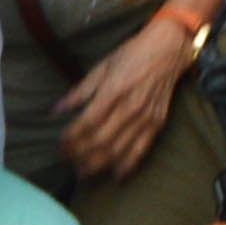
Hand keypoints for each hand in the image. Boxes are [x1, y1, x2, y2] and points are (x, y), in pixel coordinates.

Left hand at [54, 18, 193, 180]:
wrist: (170, 49)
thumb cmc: (132, 55)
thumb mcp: (101, 68)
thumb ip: (78, 93)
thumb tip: (55, 111)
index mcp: (113, 91)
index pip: (86, 123)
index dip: (71, 139)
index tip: (59, 146)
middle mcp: (130, 107)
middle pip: (101, 140)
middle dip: (81, 155)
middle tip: (67, 162)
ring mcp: (146, 116)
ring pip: (119, 148)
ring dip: (99, 164)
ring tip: (83, 174)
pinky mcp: (158, 122)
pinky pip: (143, 148)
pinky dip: (129, 164)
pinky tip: (116, 176)